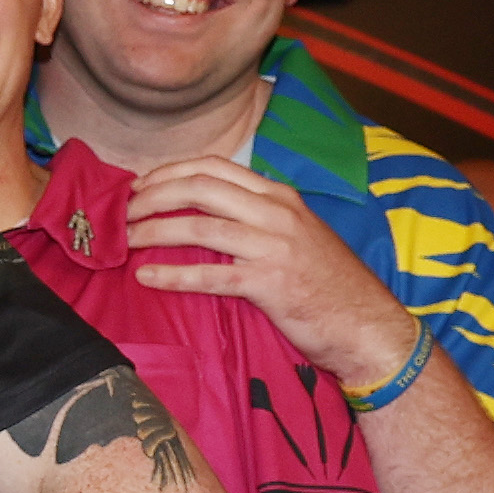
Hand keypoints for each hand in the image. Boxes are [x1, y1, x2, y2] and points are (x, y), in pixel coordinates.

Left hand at [116, 156, 422, 389]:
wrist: (369, 326)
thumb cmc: (329, 284)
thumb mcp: (297, 234)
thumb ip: (257, 217)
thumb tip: (203, 213)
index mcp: (281, 196)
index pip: (214, 167)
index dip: (170, 171)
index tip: (142, 185)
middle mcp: (277, 213)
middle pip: (199, 188)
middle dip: (153, 195)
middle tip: (124, 211)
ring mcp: (274, 247)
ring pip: (198, 227)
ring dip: (154, 231)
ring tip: (126, 240)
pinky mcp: (269, 284)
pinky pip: (209, 276)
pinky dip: (172, 275)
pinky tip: (147, 278)